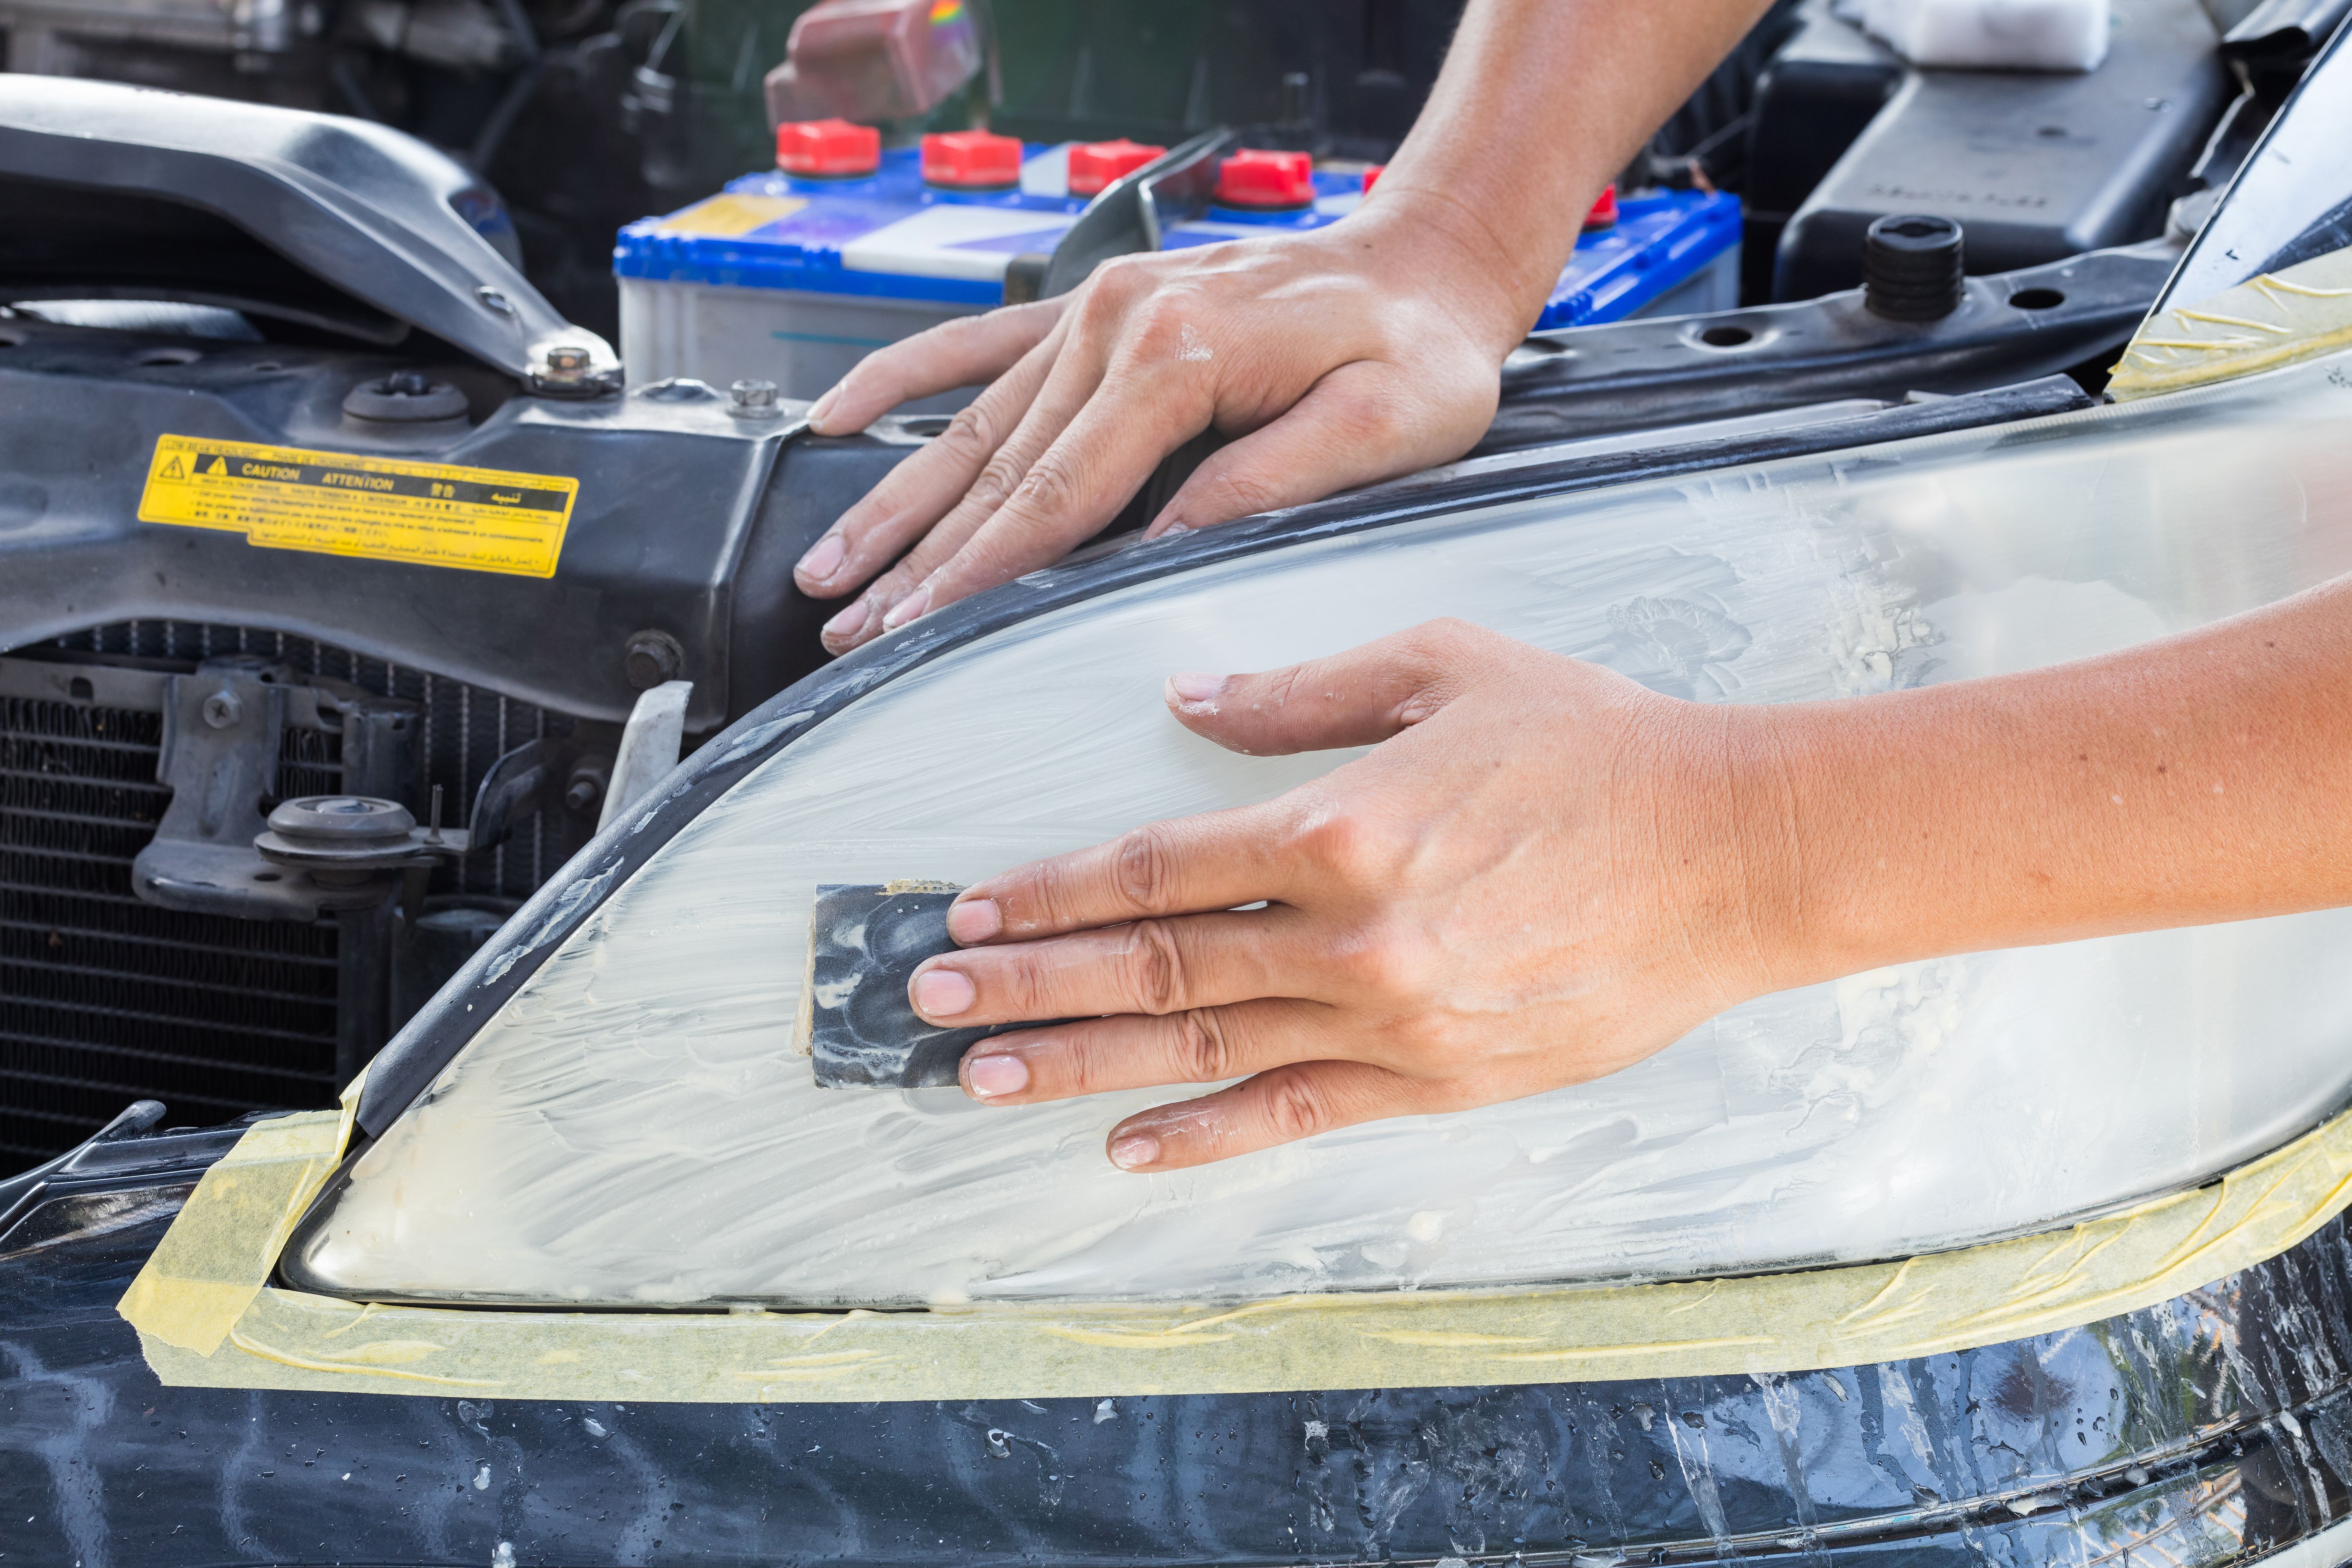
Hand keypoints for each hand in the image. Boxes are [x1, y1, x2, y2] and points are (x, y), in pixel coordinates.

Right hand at [790, 206, 1527, 655]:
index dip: (977, 575)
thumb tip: (1160, 551)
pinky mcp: (1099, 305)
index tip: (914, 629)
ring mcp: (1100, 307)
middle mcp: (1120, 322)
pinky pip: (981, 342)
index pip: (1056, 496)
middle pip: (995, 468)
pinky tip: (844, 416)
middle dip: (912, 558)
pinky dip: (907, 378)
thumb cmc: (1417, 349)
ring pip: (974, 423)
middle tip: (847, 626)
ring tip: (830, 564)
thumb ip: (1264, 487)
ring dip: (896, 499)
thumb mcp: (1379, 429)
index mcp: (1179, 355)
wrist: (1426, 259)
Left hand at [899, 620, 1795, 1169]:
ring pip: (1202, 1047)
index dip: (1052, 889)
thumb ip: (1301, 691)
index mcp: (1339, 823)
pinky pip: (1296, 1114)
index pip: (1155, 865)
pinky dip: (1205, 1134)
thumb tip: (1189, 700)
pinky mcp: (1439, 1080)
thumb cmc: (1596, 749)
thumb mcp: (1443, 668)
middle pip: (1153, 964)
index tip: (975, 907)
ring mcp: (1393, 1020)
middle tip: (930, 1003)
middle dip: (1029, 983)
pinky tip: (1126, 1145)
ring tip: (984, 1080)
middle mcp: (1350, 934)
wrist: (1735, 852)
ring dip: (1081, 1065)